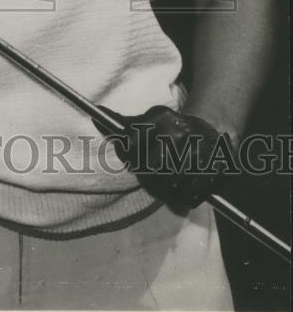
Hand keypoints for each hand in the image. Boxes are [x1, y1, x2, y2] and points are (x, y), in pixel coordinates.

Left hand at [96, 105, 236, 208]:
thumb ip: (123, 122)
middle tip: (154, 173)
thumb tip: (97, 114)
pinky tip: (185, 185)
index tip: (134, 158)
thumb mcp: (150, 119)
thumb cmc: (173, 128)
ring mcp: (198, 151)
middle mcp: (179, 132)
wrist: (214, 130)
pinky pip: (188, 196)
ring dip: (166, 189)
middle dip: (148, 176)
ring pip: (168, 185)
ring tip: (170, 178)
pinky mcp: (214, 171)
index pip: (131, 145)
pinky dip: (184, 197)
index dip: (128, 156)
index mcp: (161, 117)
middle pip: (149, 170)